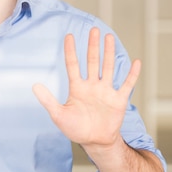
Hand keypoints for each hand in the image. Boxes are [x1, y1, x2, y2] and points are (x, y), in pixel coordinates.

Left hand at [33, 27, 140, 149]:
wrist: (95, 142)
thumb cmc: (75, 129)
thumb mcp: (58, 115)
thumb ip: (47, 100)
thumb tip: (34, 85)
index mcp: (77, 88)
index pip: (73, 65)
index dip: (70, 50)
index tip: (69, 36)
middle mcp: (92, 86)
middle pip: (92, 61)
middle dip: (93, 46)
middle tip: (94, 30)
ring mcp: (106, 91)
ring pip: (108, 68)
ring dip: (109, 53)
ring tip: (109, 37)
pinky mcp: (118, 100)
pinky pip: (127, 85)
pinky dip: (132, 74)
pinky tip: (137, 62)